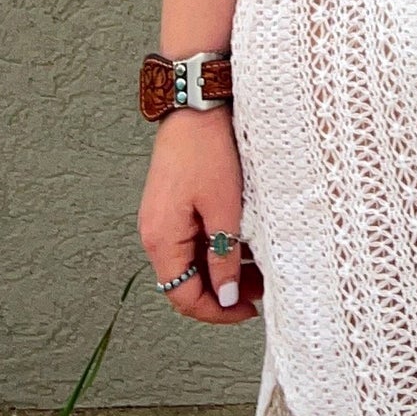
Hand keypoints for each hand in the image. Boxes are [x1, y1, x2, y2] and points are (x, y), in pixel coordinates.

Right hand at [138, 105, 261, 324]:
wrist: (195, 103)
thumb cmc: (207, 150)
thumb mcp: (224, 209)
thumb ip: (224, 257)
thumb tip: (227, 296)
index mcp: (162, 240)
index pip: (183, 297)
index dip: (217, 311)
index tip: (249, 310)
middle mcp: (155, 234)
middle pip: (187, 282)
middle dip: (224, 291)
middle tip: (261, 289)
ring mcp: (163, 219)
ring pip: (193, 261)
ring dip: (223, 269)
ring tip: (259, 266)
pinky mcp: (173, 205)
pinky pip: (193, 239)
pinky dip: (217, 247)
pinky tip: (244, 242)